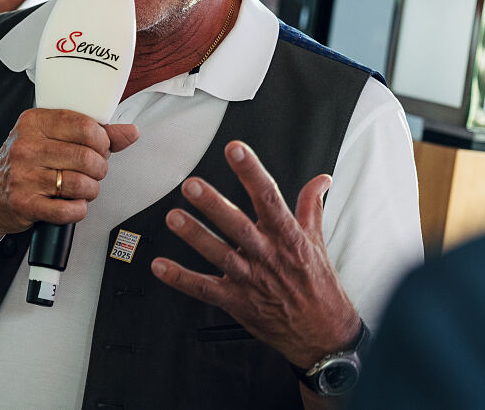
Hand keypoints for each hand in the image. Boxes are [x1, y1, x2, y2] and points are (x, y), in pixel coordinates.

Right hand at [0, 108, 138, 245]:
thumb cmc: (22, 165)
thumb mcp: (51, 138)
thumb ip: (93, 134)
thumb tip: (129, 132)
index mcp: (34, 123)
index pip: (85, 125)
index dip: (102, 140)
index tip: (100, 147)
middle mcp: (27, 147)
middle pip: (87, 156)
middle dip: (98, 168)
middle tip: (92, 171)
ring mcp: (24, 176)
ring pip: (81, 183)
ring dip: (90, 190)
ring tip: (82, 188)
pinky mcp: (26, 204)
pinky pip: (69, 210)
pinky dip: (78, 210)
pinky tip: (71, 203)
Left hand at [150, 140, 360, 369]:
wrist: (323, 334)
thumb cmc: (319, 286)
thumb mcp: (317, 242)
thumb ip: (312, 206)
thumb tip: (321, 180)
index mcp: (288, 237)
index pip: (269, 198)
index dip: (251, 172)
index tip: (235, 149)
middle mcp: (268, 256)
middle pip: (238, 226)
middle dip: (214, 205)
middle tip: (192, 185)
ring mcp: (252, 281)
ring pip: (220, 256)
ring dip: (195, 237)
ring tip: (173, 218)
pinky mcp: (238, 303)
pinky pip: (205, 290)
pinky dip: (181, 279)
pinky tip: (160, 267)